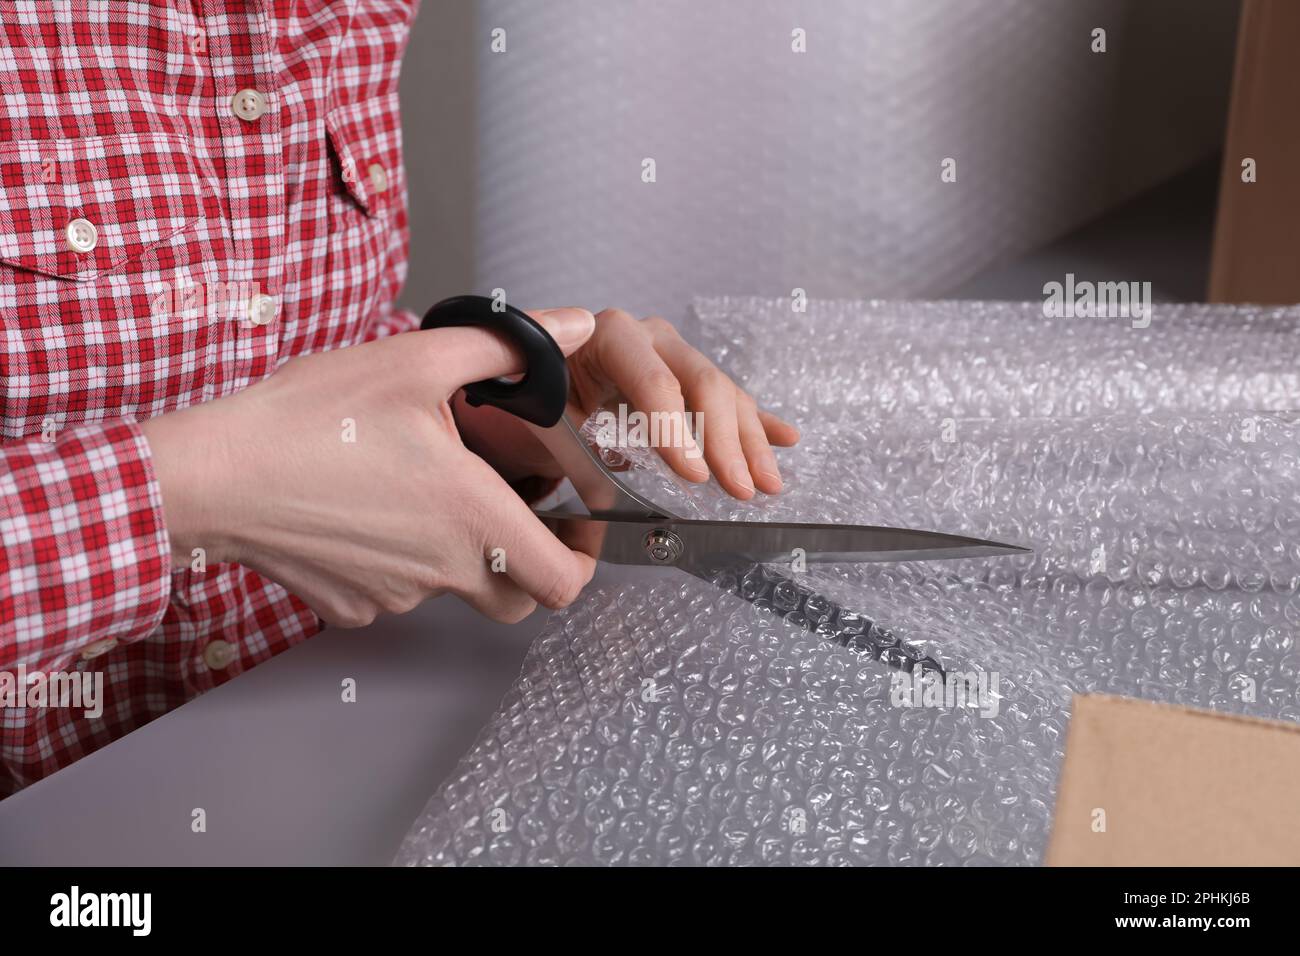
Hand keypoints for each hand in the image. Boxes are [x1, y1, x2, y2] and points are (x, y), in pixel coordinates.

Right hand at [141, 309, 602, 626]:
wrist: (212, 475)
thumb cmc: (309, 420)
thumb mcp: (414, 361)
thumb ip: (505, 348)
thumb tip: (570, 328)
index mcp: (471, 518)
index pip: (563, 584)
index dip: (583, 561)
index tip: (576, 528)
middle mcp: (441, 571)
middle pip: (516, 597)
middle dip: (527, 562)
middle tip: (514, 511)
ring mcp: (394, 597)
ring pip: (452, 589)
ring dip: (457, 551)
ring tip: (421, 487)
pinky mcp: (351, 606)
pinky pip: (396, 593)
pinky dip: (399, 559)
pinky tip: (369, 508)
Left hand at [454, 308, 799, 498]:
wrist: (531, 383)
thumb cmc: (533, 397)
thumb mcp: (540, 411)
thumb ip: (567, 432)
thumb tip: (602, 470)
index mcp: (609, 336)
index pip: (654, 381)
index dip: (677, 430)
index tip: (693, 475)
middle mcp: (650, 338)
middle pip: (703, 384)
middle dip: (725, 442)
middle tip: (737, 488)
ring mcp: (676, 356)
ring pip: (725, 395)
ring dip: (750, 441)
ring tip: (766, 483)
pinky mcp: (689, 379)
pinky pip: (732, 400)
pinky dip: (758, 423)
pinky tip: (786, 439)